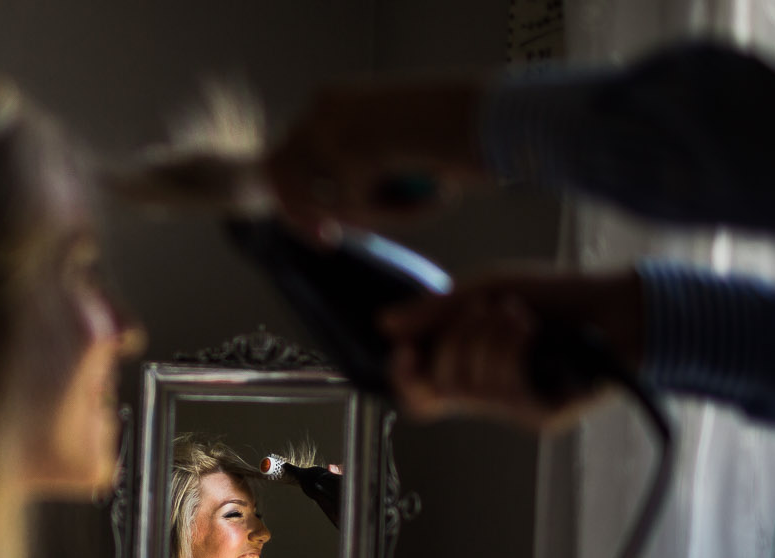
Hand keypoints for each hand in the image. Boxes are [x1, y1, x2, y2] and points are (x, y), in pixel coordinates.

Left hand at [266, 79, 490, 239]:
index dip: (296, 200)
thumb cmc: (457, 142)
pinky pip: (353, 209)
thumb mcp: (389, 158)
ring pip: (317, 199)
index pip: (285, 155)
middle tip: (328, 241)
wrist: (496, 117)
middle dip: (299, 215)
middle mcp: (324, 105)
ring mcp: (332, 125)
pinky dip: (392, 214)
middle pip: (278, 175)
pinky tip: (430, 193)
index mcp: (331, 99)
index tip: (326, 234)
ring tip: (414, 204)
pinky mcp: (348, 148)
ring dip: (363, 216)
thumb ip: (349, 179)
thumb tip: (317, 218)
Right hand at [380, 270, 644, 432]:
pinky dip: (512, 347)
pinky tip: (533, 331)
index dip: (403, 378)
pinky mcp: (541, 415)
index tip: (406, 349)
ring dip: (491, 336)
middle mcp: (487, 396)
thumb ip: (436, 310)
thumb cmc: (556, 298)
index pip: (419, 394)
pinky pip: (503, 387)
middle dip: (458, 336)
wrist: (618, 304)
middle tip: (490, 310)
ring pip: (470, 383)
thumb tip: (383, 323)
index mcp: (468, 370)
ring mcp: (514, 409)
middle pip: (439, 383)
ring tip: (519, 315)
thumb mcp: (486, 291)